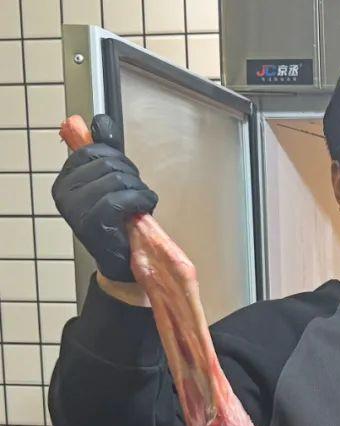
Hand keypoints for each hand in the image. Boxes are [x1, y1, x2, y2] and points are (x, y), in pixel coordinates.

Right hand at [52, 113, 157, 281]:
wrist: (120, 260)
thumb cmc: (118, 222)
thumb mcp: (109, 183)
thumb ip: (103, 153)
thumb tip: (98, 121)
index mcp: (65, 181)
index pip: (92, 151)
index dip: (117, 159)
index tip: (126, 175)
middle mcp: (65, 193)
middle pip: (107, 163)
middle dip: (131, 175)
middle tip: (136, 193)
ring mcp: (77, 208)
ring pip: (118, 179)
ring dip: (139, 190)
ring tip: (140, 203)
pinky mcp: (94, 222)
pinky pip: (122, 198)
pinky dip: (141, 200)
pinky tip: (144, 207)